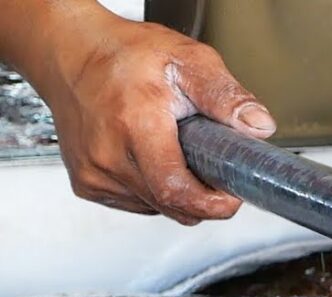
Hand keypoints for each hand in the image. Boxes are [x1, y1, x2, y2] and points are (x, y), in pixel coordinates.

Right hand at [31, 6, 274, 223]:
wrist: (72, 54)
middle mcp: (108, 155)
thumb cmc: (126, 56)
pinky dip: (154, 189)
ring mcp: (93, 174)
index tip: (232, 197)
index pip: (176, 190)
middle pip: (171, 205)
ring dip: (177, 190)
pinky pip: (138, 203)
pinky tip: (152, 157)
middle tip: (212, 165)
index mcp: (134, 125)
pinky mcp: (87, 185)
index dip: (212, 204)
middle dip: (202, 196)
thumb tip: (258, 126)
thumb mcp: (188, 61)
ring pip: (157, 207)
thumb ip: (225, 96)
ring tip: (176, 151)